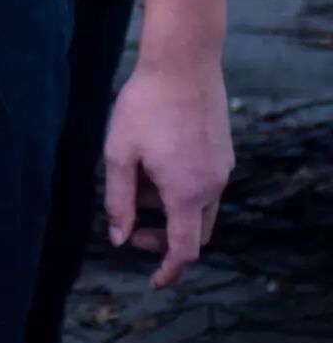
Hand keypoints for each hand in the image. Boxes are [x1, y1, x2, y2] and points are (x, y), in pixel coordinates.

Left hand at [104, 56, 232, 288]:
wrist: (183, 61)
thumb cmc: (146, 105)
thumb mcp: (119, 153)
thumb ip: (117, 200)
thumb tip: (118, 239)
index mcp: (188, 193)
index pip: (185, 251)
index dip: (168, 271)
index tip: (152, 282)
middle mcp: (213, 185)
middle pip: (195, 234)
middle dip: (164, 240)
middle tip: (133, 228)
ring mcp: (222, 167)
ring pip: (201, 208)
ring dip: (171, 211)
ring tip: (139, 181)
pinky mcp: (223, 151)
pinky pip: (206, 185)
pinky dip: (182, 189)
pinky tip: (156, 161)